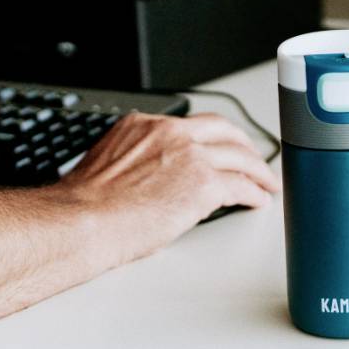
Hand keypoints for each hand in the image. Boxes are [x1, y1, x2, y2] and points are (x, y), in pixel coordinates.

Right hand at [55, 112, 280, 269]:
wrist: (81, 222)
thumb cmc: (85, 208)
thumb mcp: (110, 165)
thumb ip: (139, 161)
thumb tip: (156, 179)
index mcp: (143, 126)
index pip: (190, 125)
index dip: (212, 138)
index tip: (220, 147)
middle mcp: (170, 133)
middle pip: (224, 131)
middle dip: (243, 145)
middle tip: (253, 159)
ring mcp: (190, 156)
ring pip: (240, 156)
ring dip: (258, 170)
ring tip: (267, 182)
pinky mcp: (204, 183)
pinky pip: (241, 185)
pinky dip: (254, 193)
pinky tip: (258, 200)